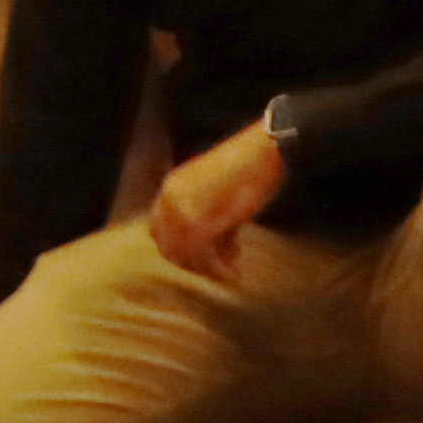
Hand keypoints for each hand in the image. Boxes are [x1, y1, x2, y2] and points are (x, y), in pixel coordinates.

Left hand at [143, 115, 290, 282]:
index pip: (158, 230)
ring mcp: (185, 212)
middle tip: (219, 267)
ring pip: (186, 256)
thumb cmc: (249, 168)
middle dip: (194, 262)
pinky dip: (221, 269)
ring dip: (209, 268)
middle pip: (169, 248)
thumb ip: (204, 212)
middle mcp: (171, 200)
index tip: (201, 257)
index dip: (177, 248)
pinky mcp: (204, 223)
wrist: (264, 151)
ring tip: (233, 267)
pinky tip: (236, 271)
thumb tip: (213, 246)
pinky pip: (205, 257)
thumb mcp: (215, 188)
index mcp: (171, 188)